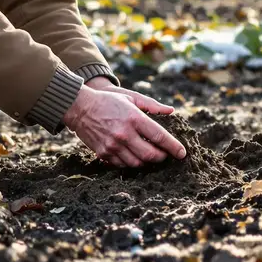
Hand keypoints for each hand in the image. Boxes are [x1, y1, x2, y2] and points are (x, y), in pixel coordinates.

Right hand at [63, 81, 185, 167]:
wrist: (80, 107)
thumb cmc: (108, 101)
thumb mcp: (131, 97)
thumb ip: (152, 105)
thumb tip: (171, 110)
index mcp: (134, 118)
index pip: (160, 137)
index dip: (174, 147)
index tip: (182, 153)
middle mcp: (125, 134)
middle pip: (151, 155)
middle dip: (162, 158)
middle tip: (165, 155)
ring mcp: (113, 145)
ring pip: (137, 163)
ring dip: (147, 162)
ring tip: (149, 155)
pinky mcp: (104, 153)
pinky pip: (123, 165)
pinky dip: (131, 163)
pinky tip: (133, 155)